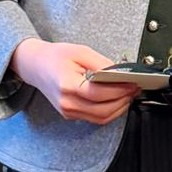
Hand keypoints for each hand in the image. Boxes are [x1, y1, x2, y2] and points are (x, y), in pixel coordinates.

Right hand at [10, 38, 138, 124]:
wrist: (36, 66)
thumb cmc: (56, 56)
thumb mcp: (81, 52)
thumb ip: (102, 64)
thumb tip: (122, 74)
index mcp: (67, 85)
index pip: (99, 93)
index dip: (120, 90)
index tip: (134, 83)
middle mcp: (67, 103)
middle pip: (103, 110)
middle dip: (123, 100)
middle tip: (135, 88)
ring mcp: (68, 112)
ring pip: (101, 118)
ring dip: (120, 108)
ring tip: (129, 94)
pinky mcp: (71, 115)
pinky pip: (96, 119)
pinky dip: (110, 112)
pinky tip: (118, 100)